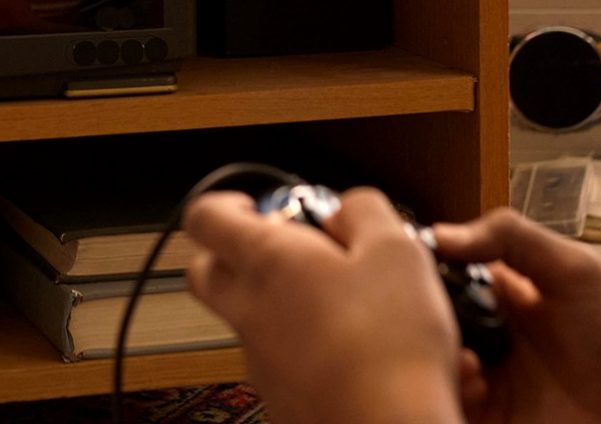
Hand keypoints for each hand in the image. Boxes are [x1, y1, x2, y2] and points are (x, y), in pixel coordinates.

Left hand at [184, 187, 465, 423]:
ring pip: (247, 317)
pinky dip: (305, 345)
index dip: (227, 202)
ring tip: (346, 302)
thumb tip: (346, 209)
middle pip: (208, 272)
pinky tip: (356, 348)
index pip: (205, 217)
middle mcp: (249, 312)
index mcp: (267, 262)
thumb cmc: (389, 346)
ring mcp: (261, 361)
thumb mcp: (395, 248)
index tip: (263, 205)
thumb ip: (363, 211)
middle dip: (240, 253)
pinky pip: (279, 359)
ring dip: (281, 301)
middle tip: (294, 251)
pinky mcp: (280, 398)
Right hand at [426, 211, 600, 423]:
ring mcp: (489, 379)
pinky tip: (473, 382)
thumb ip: (511, 236)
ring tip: (462, 358)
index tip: (411, 269)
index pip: (446, 276)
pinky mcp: (492, 416)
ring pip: (436, 364)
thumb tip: (439, 232)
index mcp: (502, 294)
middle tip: (433, 320)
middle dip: (426, 320)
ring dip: (438, 358)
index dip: (425, 272)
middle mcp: (489, 335)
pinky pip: (453, 404)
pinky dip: (452, 392)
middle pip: (433, 322)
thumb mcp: (572, 269)